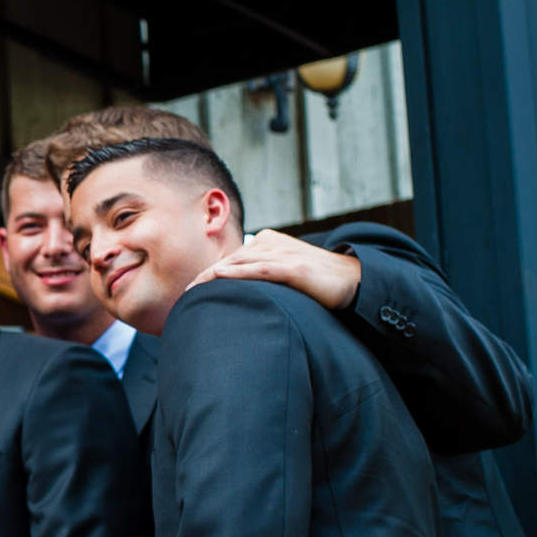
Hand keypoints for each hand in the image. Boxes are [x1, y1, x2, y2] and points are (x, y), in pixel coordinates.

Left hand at [189, 229, 360, 309]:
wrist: (353, 281)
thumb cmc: (317, 281)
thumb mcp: (285, 273)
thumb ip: (263, 275)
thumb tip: (239, 290)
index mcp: (269, 242)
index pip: (232, 258)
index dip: (209, 273)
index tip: (189, 290)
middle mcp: (273, 243)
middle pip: (231, 259)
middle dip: (205, 276)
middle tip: (183, 294)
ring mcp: (284, 253)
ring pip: (240, 263)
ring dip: (214, 276)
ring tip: (193, 289)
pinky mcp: (295, 267)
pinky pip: (261, 269)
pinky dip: (239, 273)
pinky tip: (221, 276)